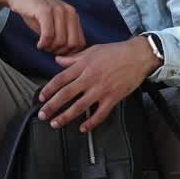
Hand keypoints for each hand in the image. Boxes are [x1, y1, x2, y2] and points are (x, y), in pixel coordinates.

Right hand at [0, 0, 84, 54]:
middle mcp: (69, 12)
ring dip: (50, 48)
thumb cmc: (36, 11)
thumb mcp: (54, 21)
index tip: (57, 51)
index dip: (70, 52)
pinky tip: (39, 44)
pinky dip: (43, 44)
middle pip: (72, 44)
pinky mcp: (44, 11)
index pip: (81, 42)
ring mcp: (57, 10)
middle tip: (49, 49)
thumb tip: (68, 53)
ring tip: (42, 45)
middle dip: (60, 51)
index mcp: (73, 15)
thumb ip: (64, 33)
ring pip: (60, 41)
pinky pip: (48, 35)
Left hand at [37, 37, 161, 131]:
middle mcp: (89, 79)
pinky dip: (91, 122)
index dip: (48, 90)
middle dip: (52, 106)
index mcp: (82, 66)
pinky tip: (83, 128)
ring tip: (56, 123)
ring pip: (79, 106)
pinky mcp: (113, 98)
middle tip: (42, 115)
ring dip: (66, 116)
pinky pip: (100, 113)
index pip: (60, 80)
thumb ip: (73, 58)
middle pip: (66, 94)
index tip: (41, 98)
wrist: (138, 56)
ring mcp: (101, 89)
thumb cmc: (115, 52)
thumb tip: (58, 60)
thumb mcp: (91, 50)